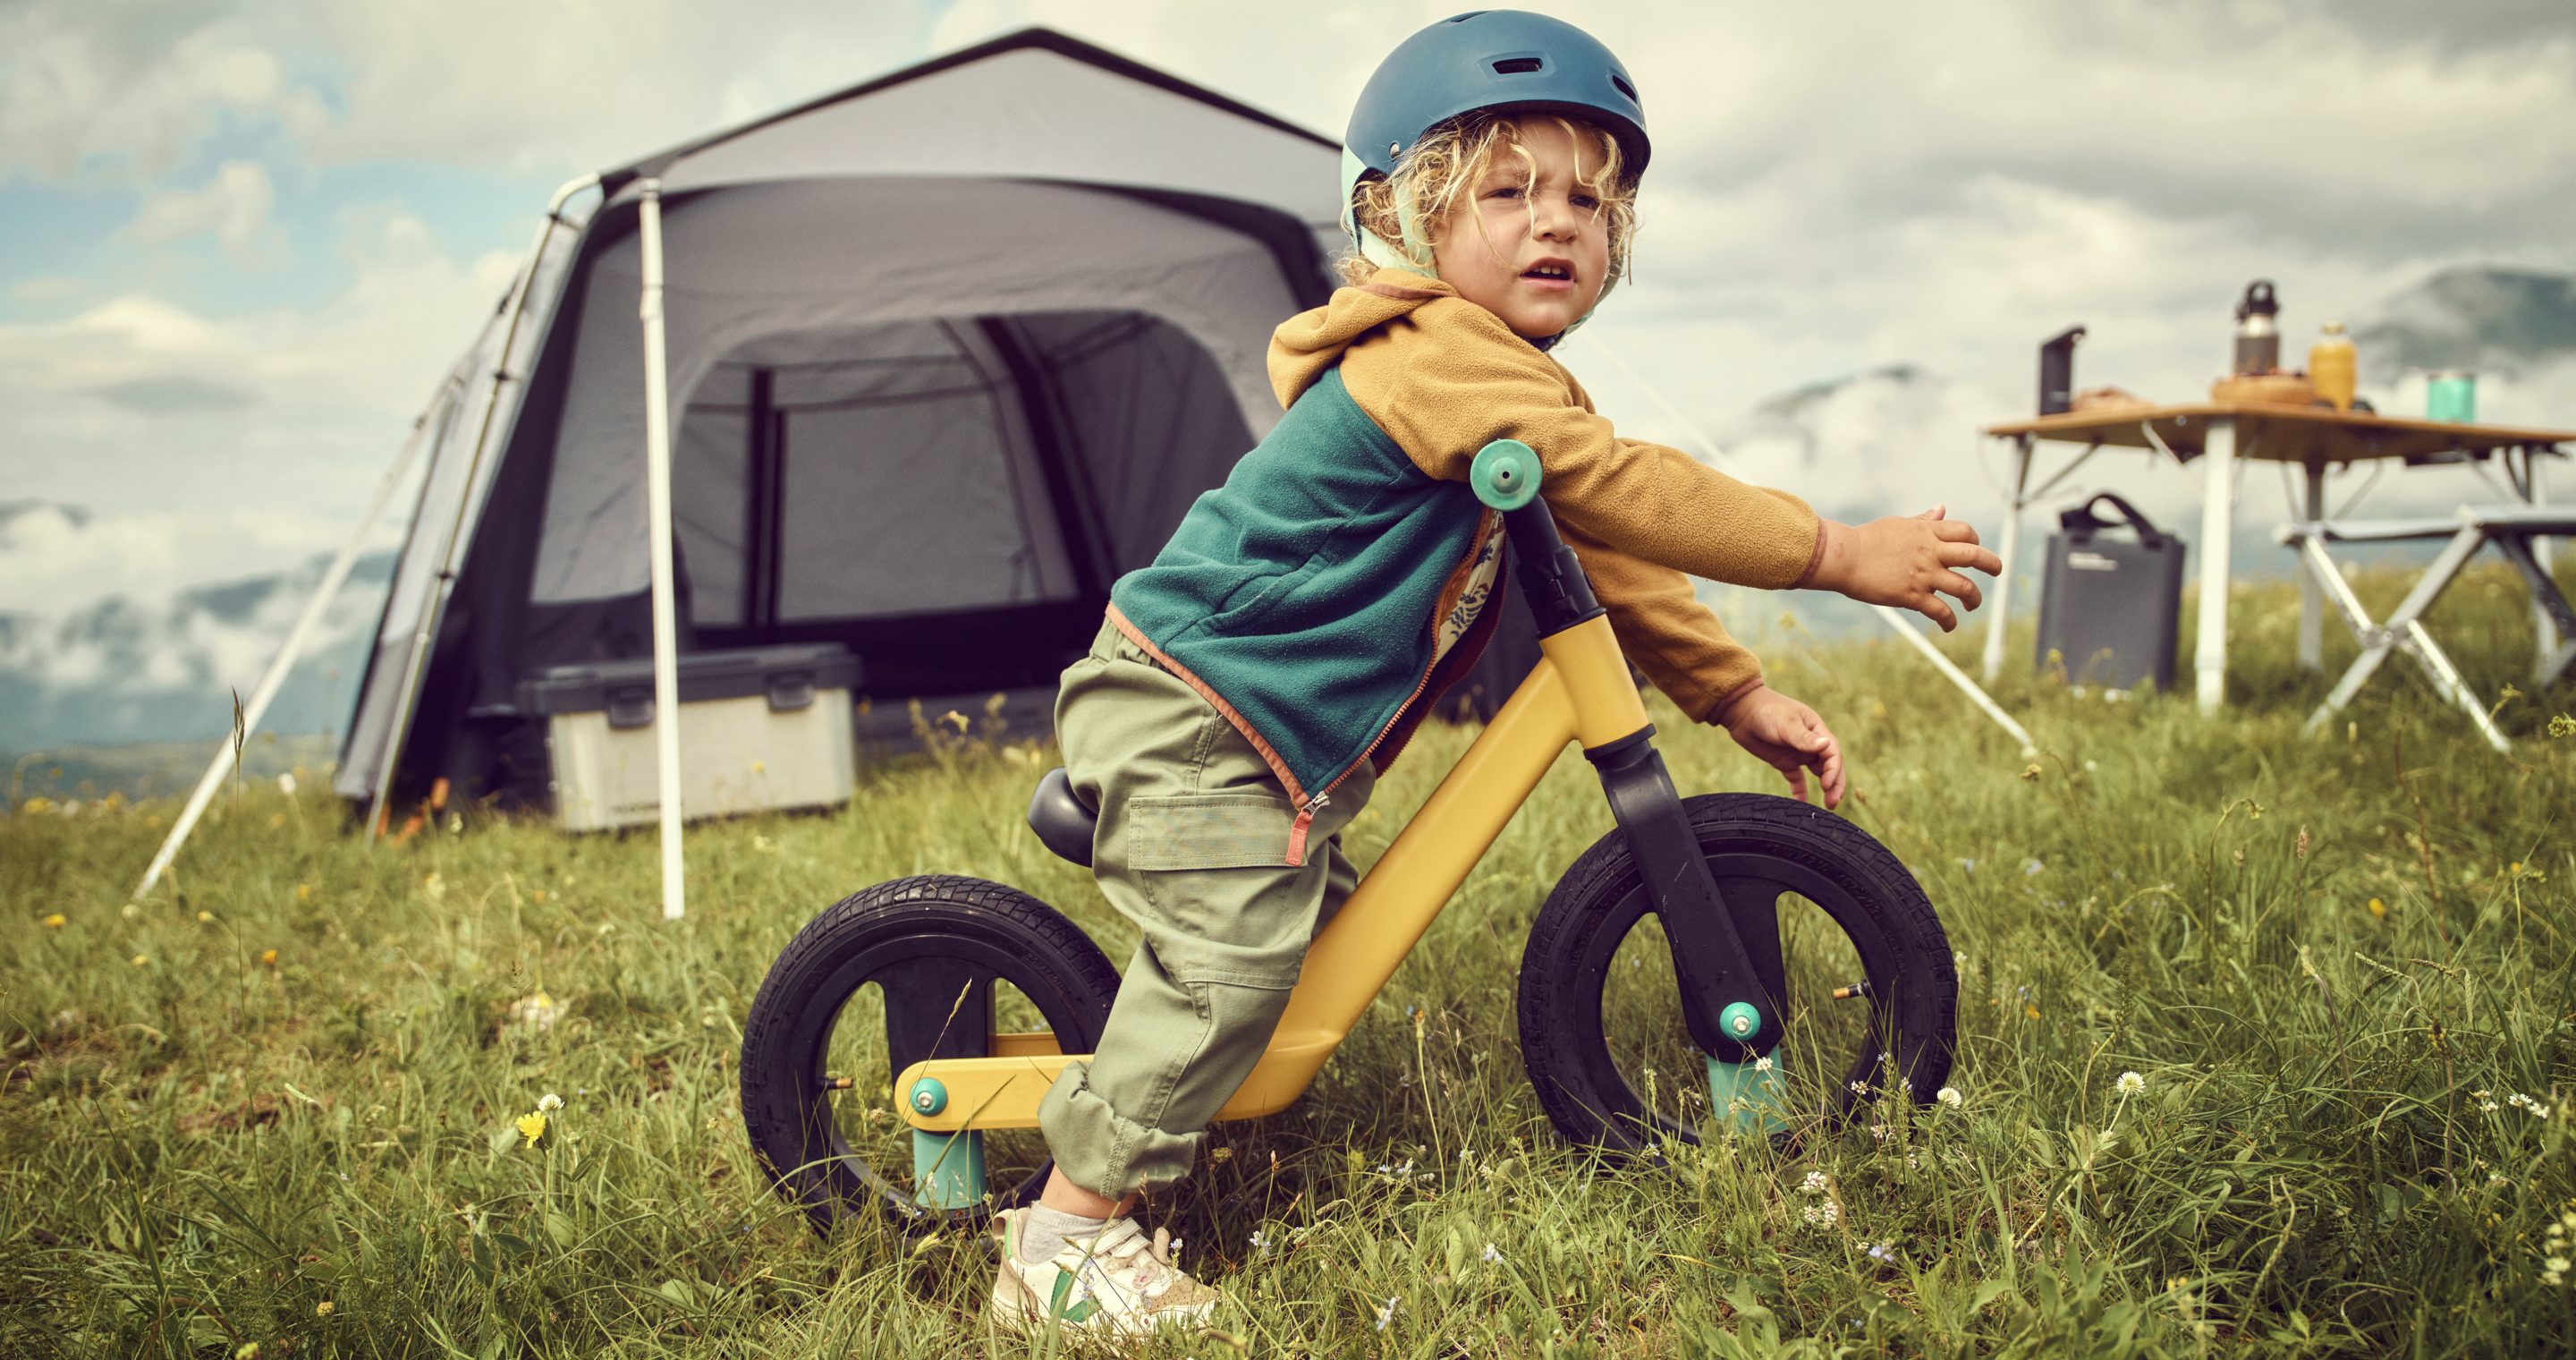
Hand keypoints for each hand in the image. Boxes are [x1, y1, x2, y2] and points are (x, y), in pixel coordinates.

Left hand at [1720, 686, 1843, 808]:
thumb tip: (1827, 745)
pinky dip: (1800, 790)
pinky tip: (1800, 803)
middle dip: (1835, 784)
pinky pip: (1796, 778)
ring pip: (1817, 773)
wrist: (1741, 710)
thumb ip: (1804, 738)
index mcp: (1816, 730)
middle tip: (1833, 803)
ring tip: (1827, 806)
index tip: (1826, 785)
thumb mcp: (1785, 724)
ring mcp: (1798, 752)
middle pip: (1830, 766)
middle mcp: (1811, 743)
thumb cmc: (1766, 711)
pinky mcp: (1784, 761)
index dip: (1834, 770)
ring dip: (1825, 788)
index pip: (1833, 753)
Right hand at [1808, 506, 2001, 630]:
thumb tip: (1941, 508)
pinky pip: (1941, 611)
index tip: (1974, 549)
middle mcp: (1931, 553)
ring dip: (1975, 598)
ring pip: (1965, 588)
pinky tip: (1950, 626)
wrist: (1844, 557)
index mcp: (1928, 533)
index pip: (1965, 532)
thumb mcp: (1899, 524)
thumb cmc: (1867, 540)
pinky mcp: (1913, 596)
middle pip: (1975, 556)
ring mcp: (1924, 575)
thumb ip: (1923, 521)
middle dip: (1992, 564)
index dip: (1975, 540)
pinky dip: (1950, 621)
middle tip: (1997, 571)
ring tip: (1973, 604)